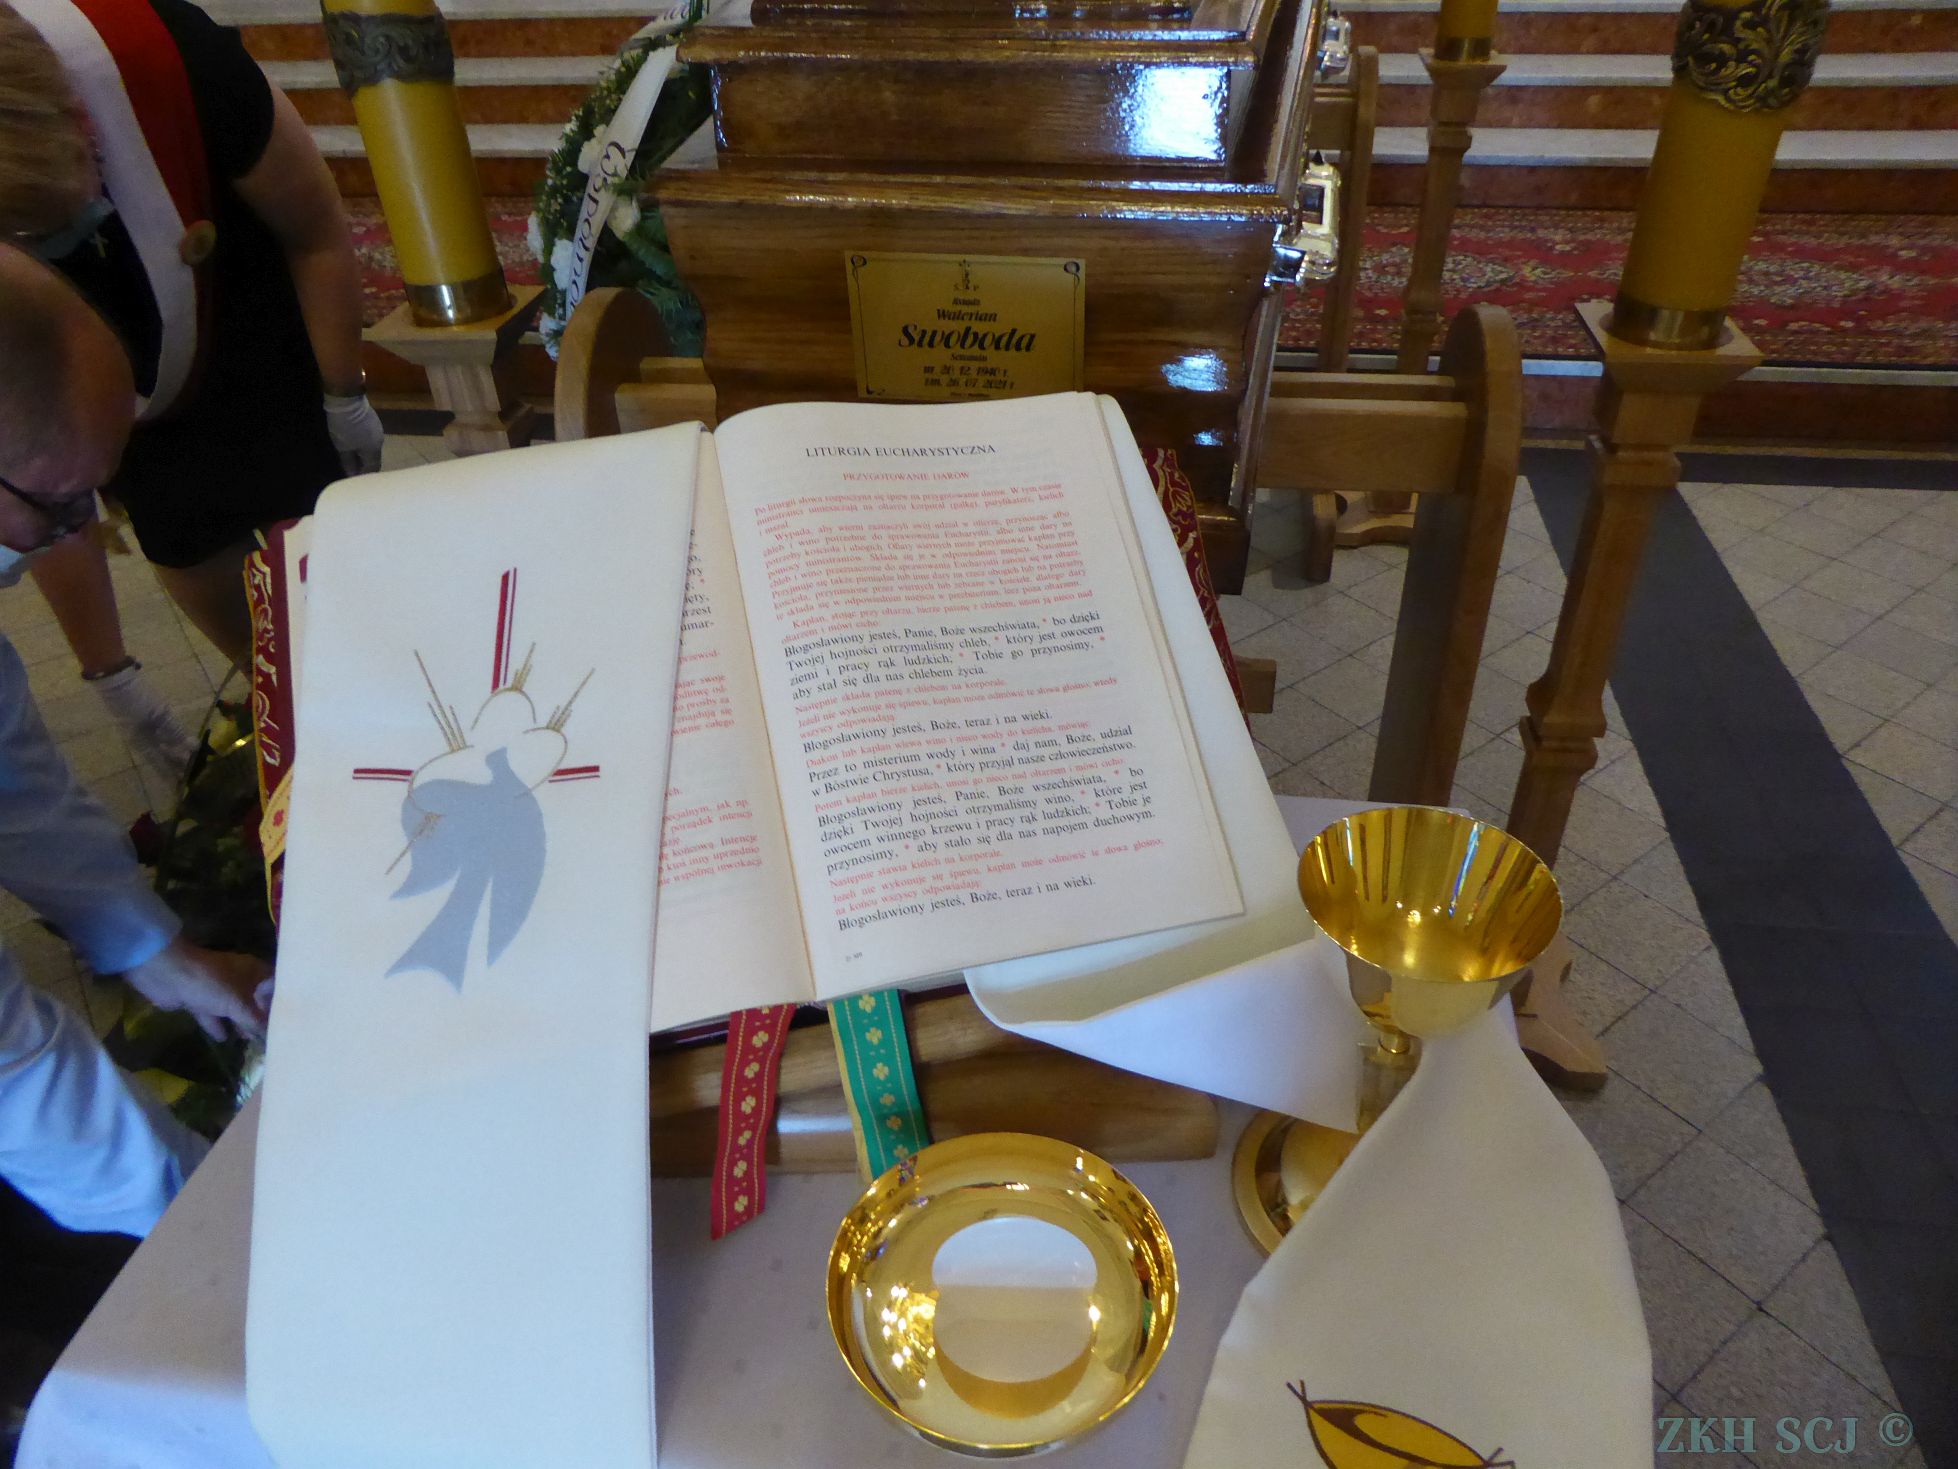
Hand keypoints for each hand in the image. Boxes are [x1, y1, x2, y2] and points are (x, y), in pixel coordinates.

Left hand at [121, 938, 271, 1042]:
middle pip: (254, 998)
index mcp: (252, 971)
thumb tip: (270, 1037)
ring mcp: (217, 989)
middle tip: (269, 1036)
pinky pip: (213, 1015)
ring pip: (234, 1008)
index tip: (288, 1020)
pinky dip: (217, 1025)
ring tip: (249, 1040)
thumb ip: (254, 1020)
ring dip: (239, 1022)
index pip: (274, 985)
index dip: (282, 1000)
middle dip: (260, 1016)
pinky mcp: (198, 999)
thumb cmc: (210, 983)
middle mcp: (238, 978)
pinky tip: (224, 1038)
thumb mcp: (237, 1003)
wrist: (166, 974)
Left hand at [322, 391, 384, 475]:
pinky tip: (356, 443)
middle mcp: (380, 442)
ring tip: (353, 456)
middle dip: (365, 465)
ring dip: (364, 454)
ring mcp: (378, 430)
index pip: (372, 469)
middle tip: (353, 469)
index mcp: (373, 450)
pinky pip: (371, 438)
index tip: (354, 479)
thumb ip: (348, 462)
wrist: (347, 399)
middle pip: (374, 458)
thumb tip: (351, 474)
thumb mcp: (342, 446)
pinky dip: (364, 444)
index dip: (363, 475)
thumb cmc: (344, 426)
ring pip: (373, 448)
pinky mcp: (373, 422)